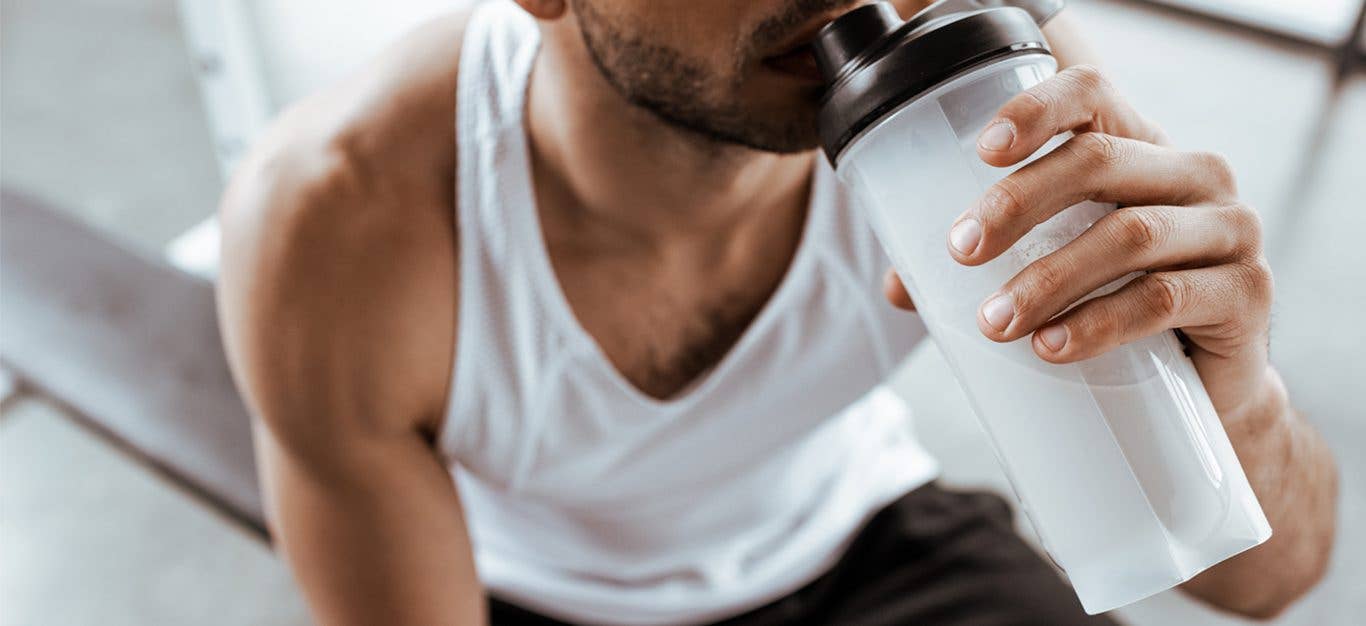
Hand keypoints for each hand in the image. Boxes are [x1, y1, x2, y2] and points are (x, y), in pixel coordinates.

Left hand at [885, 65, 1276, 419]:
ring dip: (1048, 278)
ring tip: (993, 321)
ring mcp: (1230, 228)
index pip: (1092, 95)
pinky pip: (1165, 298)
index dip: (1036, 111)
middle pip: (1098, 162)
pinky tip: (1052, 345)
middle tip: (960, 253)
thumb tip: (898, 286)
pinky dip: (1099, 323)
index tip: (980, 150)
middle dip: (1016, 204)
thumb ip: (988, 266)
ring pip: (1128, 235)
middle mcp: (1192, 174)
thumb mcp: (1059, 271)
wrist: (1209, 391)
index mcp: (1140, 148)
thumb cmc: (1121, 311)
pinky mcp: (1248, 292)